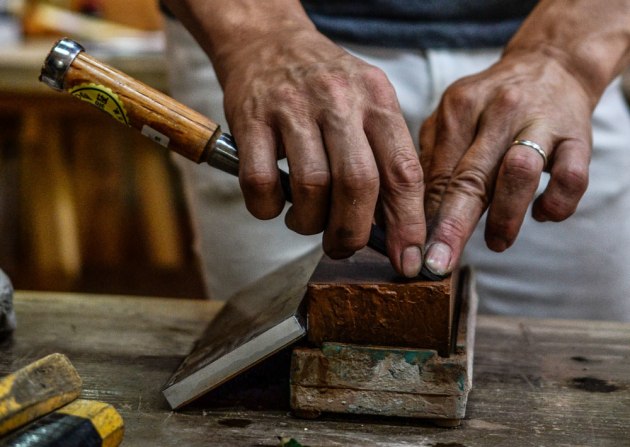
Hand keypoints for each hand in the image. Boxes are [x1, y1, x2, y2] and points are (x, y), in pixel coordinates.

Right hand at [218, 27, 425, 276]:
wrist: (268, 42)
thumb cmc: (324, 85)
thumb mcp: (367, 103)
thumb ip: (383, 157)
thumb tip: (395, 227)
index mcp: (377, 100)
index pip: (404, 171)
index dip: (409, 224)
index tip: (409, 261)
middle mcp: (339, 100)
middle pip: (358, 184)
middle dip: (353, 232)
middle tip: (344, 246)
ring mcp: (292, 107)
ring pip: (311, 186)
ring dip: (309, 222)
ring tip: (306, 222)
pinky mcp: (251, 118)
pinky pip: (261, 182)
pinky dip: (267, 209)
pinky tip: (274, 205)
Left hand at [420, 49, 591, 275]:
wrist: (551, 64)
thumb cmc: (491, 104)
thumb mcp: (454, 118)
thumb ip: (434, 158)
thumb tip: (413, 214)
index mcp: (458, 107)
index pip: (437, 172)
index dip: (424, 217)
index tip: (414, 252)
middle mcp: (497, 111)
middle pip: (470, 176)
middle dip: (452, 226)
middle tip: (439, 263)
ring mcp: (540, 121)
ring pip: (518, 172)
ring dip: (504, 216)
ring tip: (495, 243)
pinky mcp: (578, 135)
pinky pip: (572, 176)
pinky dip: (557, 204)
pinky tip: (542, 215)